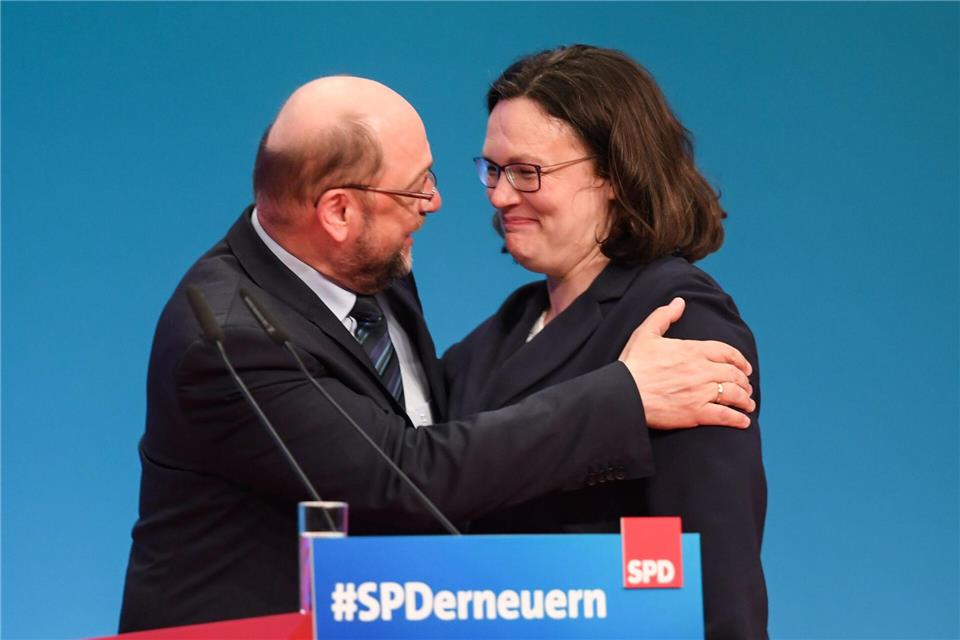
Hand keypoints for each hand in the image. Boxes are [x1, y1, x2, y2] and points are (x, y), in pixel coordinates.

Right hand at [618, 297, 755, 429]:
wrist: (623, 394)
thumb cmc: (632, 364)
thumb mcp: (645, 333)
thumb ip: (664, 316)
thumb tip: (679, 302)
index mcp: (692, 350)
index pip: (726, 352)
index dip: (739, 359)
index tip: (745, 367)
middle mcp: (701, 370)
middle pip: (733, 373)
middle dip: (743, 380)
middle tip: (746, 386)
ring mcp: (700, 392)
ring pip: (734, 393)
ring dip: (745, 398)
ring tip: (748, 403)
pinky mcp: (696, 413)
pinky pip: (725, 415)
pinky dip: (738, 418)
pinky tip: (744, 421)